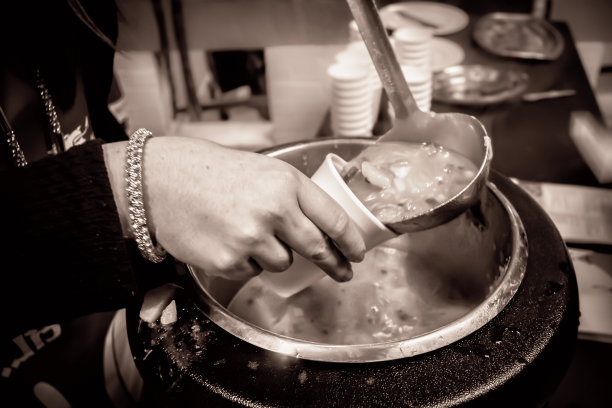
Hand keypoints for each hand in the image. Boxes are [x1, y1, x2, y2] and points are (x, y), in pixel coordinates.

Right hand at [104, 136, 365, 281]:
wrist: (158, 182)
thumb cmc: (206, 171)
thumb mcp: (260, 168)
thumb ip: (290, 194)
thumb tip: (319, 223)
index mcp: (286, 183)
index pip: (334, 217)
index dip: (351, 240)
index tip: (358, 252)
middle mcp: (274, 211)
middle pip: (317, 248)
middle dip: (333, 264)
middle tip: (341, 272)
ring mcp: (251, 239)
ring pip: (282, 263)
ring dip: (272, 255)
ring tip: (244, 231)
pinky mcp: (230, 261)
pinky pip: (251, 271)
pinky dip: (244, 261)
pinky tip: (224, 239)